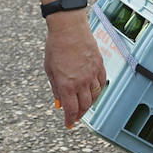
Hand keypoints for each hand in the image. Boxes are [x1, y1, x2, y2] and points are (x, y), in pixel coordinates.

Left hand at [43, 11, 106, 128]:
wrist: (69, 28)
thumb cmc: (56, 46)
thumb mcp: (50, 70)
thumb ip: (55, 88)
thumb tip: (59, 103)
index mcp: (66, 84)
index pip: (71, 109)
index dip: (70, 119)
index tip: (68, 124)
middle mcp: (81, 81)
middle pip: (84, 106)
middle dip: (79, 114)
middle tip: (75, 117)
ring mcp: (92, 74)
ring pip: (95, 97)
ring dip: (89, 104)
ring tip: (83, 105)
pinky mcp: (99, 65)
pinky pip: (102, 83)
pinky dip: (98, 91)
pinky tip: (93, 92)